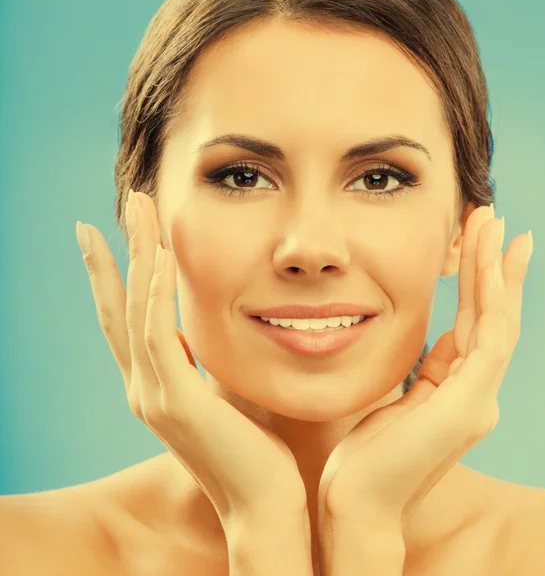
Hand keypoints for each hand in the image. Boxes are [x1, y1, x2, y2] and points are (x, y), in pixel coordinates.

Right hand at [76, 190, 306, 527]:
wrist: (264, 505)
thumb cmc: (254, 452)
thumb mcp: (224, 397)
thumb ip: (207, 367)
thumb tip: (208, 336)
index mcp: (156, 387)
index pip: (127, 321)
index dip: (117, 275)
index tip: (116, 233)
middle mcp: (144, 389)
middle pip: (117, 307)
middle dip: (117, 252)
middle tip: (123, 204)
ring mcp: (154, 397)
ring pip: (132, 311)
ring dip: (136, 255)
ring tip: (137, 208)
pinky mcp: (177, 403)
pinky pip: (158, 336)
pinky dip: (155, 293)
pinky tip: (161, 255)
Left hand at [317, 204, 532, 532]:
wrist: (354, 503)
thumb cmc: (364, 455)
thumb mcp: (396, 400)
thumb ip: (422, 371)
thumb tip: (436, 340)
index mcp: (456, 390)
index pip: (475, 323)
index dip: (479, 281)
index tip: (475, 241)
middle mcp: (476, 393)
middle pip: (493, 315)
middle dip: (493, 264)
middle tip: (494, 218)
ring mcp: (478, 400)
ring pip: (498, 321)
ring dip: (496, 270)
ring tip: (496, 225)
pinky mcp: (469, 405)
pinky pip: (489, 340)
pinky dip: (493, 299)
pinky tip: (490, 263)